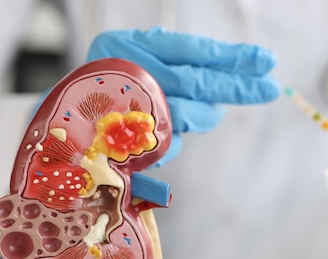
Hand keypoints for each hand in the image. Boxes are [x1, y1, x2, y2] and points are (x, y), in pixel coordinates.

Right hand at [87, 27, 280, 164]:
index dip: (232, 57)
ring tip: (207, 111)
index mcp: (131, 45)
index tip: (265, 61)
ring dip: (204, 115)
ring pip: (187, 114)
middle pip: (196, 82)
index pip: (193, 50)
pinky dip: (177, 138)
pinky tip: (166, 130)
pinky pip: (169, 141)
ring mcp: (127, 111)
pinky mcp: (126, 143)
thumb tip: (226, 77)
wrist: (57, 123)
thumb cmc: (104, 87)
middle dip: (236, 87)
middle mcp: (128, 73)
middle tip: (270, 88)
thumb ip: (174, 64)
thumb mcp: (136, 60)